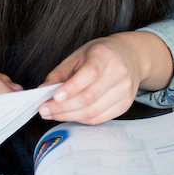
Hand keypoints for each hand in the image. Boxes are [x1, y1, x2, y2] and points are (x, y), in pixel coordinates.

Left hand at [38, 32, 171, 124]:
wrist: (130, 57)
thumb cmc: (101, 55)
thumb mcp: (78, 55)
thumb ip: (60, 73)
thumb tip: (43, 90)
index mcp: (105, 55)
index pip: (89, 74)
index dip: (71, 88)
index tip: (53, 97)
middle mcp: (119, 73)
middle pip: (89, 97)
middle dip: (63, 108)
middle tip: (44, 110)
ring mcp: (124, 91)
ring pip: (93, 112)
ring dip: (69, 116)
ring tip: (53, 114)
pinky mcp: (125, 104)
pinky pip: (99, 118)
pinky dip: (81, 119)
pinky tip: (70, 115)